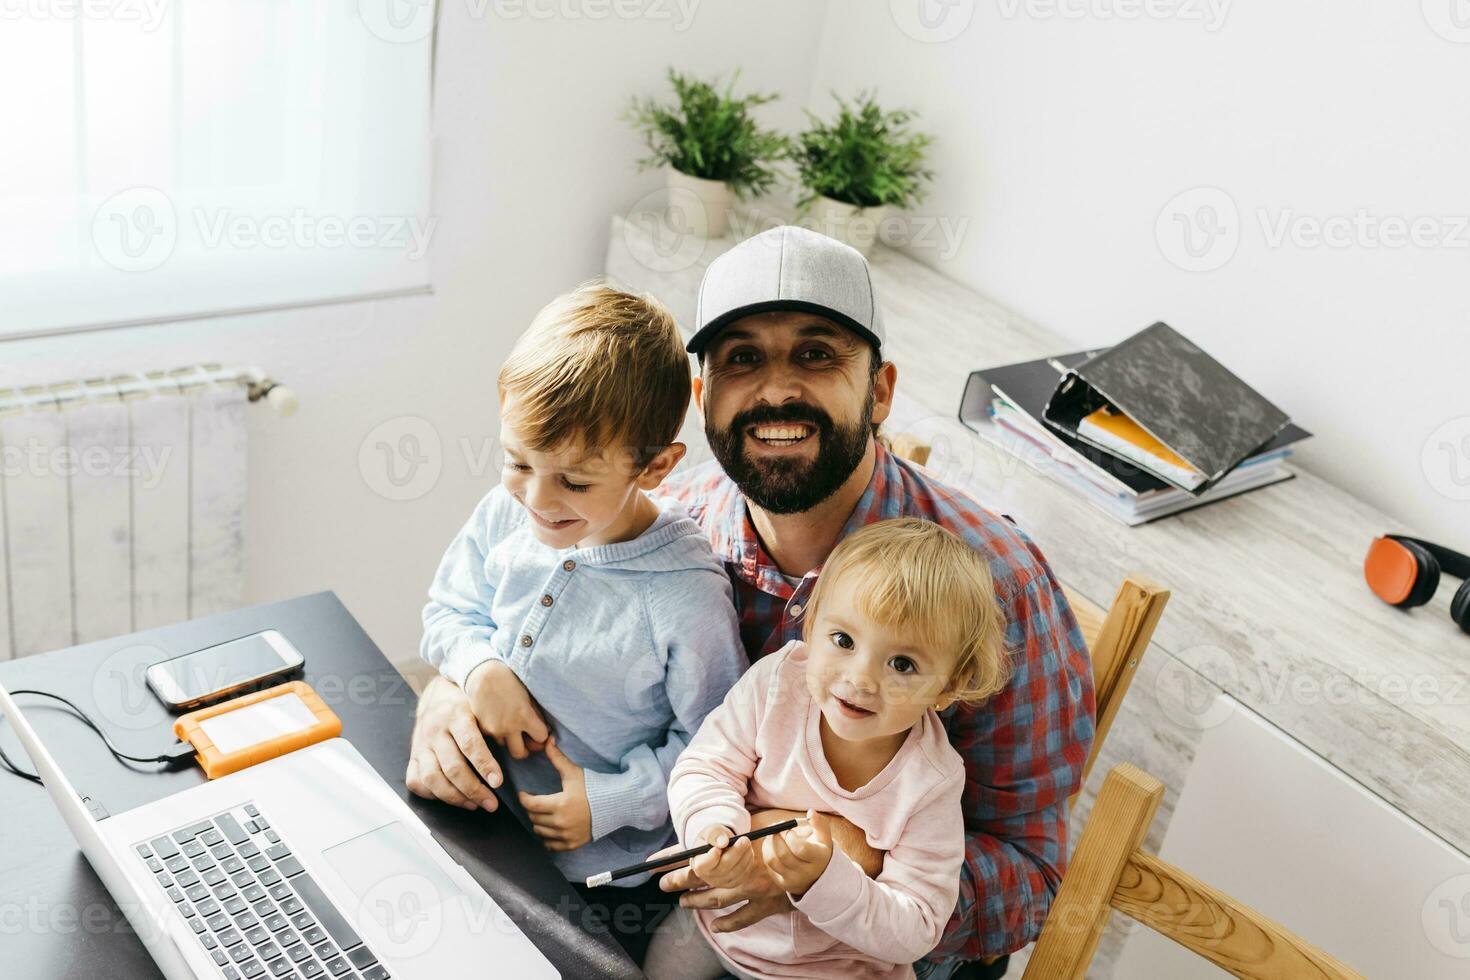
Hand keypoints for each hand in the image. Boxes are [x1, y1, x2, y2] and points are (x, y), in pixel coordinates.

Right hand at [405, 676, 501, 811]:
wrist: (436, 692)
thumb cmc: (468, 701)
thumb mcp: (482, 702)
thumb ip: (499, 721)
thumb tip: (537, 740)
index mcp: (456, 714)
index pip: (470, 743)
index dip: (484, 765)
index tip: (498, 782)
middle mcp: (435, 730)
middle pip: (452, 767)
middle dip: (473, 790)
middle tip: (492, 804)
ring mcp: (421, 744)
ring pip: (432, 778)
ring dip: (454, 797)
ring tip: (474, 804)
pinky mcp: (413, 755)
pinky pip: (416, 781)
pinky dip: (432, 795)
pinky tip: (451, 798)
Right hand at [465, 660, 549, 758]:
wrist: (482, 674)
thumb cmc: (510, 681)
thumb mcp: (528, 696)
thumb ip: (536, 715)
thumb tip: (544, 733)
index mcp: (524, 716)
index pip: (541, 738)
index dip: (542, 733)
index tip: (540, 728)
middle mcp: (508, 727)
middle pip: (520, 754)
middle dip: (526, 748)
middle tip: (527, 740)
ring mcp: (493, 730)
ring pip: (505, 747)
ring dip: (510, 741)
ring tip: (511, 728)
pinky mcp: (482, 729)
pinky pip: (493, 739)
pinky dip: (498, 735)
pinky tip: (499, 722)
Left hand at [517, 738, 591, 851]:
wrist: (615, 805)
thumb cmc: (594, 787)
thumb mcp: (574, 772)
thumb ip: (557, 758)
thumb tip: (547, 740)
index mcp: (560, 804)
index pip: (531, 805)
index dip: (524, 798)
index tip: (524, 794)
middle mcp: (561, 822)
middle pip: (534, 818)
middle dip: (532, 809)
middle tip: (535, 802)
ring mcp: (566, 835)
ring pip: (539, 832)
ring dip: (538, 823)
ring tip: (543, 814)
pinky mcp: (572, 844)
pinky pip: (550, 846)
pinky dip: (546, 838)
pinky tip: (550, 828)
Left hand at [657, 827, 792, 932]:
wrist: (821, 862)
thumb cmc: (794, 835)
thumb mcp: (766, 821)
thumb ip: (741, 826)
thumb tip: (717, 834)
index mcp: (739, 849)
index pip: (698, 854)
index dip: (674, 859)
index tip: (653, 864)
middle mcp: (741, 872)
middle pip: (702, 879)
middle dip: (680, 881)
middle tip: (663, 884)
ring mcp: (753, 891)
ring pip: (717, 900)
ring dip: (698, 901)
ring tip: (683, 901)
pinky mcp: (766, 905)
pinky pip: (742, 918)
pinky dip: (728, 923)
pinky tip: (716, 927)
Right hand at [689, 826, 756, 889]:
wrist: (721, 847)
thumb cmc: (713, 838)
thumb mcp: (711, 832)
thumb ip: (714, 834)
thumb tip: (723, 842)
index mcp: (698, 864)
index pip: (702, 866)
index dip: (712, 857)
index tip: (719, 847)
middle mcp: (708, 877)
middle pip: (723, 868)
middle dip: (736, 852)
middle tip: (745, 839)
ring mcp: (722, 882)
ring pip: (736, 871)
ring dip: (745, 855)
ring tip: (746, 841)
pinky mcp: (734, 883)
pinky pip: (744, 874)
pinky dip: (748, 861)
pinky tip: (747, 851)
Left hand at [762, 810, 832, 898]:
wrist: (819, 874)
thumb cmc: (819, 849)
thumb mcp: (824, 836)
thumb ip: (819, 823)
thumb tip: (811, 812)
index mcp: (818, 858)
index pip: (800, 848)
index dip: (790, 836)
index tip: (789, 829)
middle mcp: (807, 873)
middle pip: (783, 854)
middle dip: (776, 837)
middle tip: (775, 827)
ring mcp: (794, 880)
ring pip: (772, 860)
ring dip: (768, 843)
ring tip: (772, 834)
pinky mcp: (783, 883)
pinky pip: (769, 865)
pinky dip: (767, 852)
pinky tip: (772, 845)